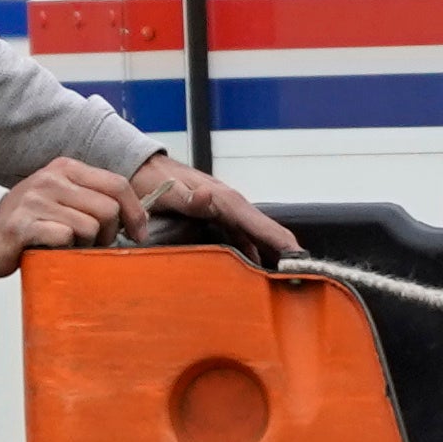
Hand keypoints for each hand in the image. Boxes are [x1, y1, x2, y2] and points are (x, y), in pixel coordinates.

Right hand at [0, 156, 138, 281]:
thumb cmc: (31, 222)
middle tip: (94, 244)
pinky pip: (64, 238)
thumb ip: (95, 200)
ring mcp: (35, 200)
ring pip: (90, 226)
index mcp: (66, 168)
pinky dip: (64, 250)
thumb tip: (139, 219)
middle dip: (109, 234)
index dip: (136, 213)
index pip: (118, 185)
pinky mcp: (21, 225)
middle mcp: (51, 179)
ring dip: (85, 245)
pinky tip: (51, 250)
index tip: (138, 234)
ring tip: (69, 247)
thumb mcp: (65, 199)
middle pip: (109, 209)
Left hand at [126, 155, 298, 256]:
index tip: (297, 255)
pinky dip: (251, 249)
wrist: (140, 165)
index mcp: (221, 199)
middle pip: (261, 228)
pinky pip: (239, 235)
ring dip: (269, 251)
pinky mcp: (214, 216)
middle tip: (302, 273)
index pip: (256, 221)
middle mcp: (227, 203)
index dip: (277, 238)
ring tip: (285, 276)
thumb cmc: (151, 179)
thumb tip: (211, 195)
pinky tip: (254, 265)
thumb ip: (187, 196)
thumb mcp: (166, 189)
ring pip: (252, 233)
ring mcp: (222, 210)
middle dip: (282, 248)